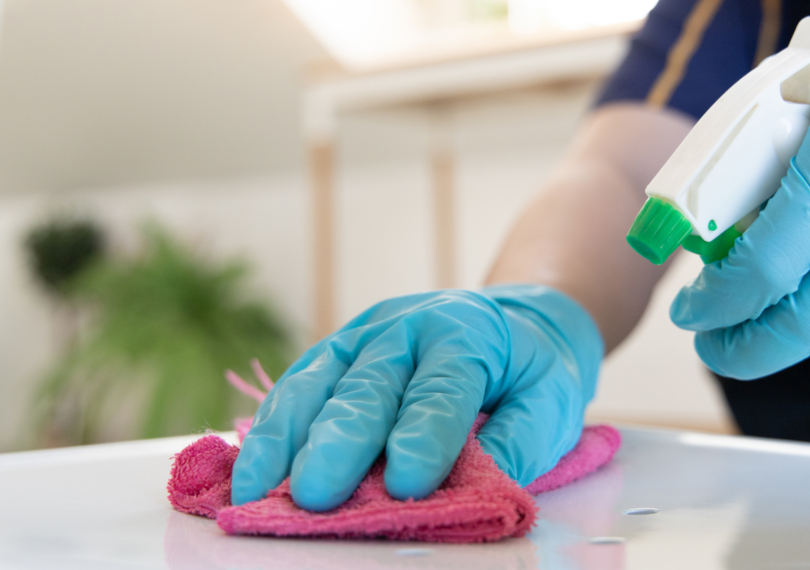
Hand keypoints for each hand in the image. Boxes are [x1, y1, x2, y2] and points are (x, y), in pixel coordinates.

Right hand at [230, 284, 602, 510]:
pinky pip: (296, 387)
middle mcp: (405, 328)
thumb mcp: (550, 401)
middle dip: (341, 442)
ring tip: (259, 488)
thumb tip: (484, 487)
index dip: (426, 436)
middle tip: (318, 494)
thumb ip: (520, 441)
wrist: (510, 323)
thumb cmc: (529, 371)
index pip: (443, 388)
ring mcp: (362, 337)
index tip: (409, 484)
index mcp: (466, 334)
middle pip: (369, 386)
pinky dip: (271, 428)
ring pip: (317, 382)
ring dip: (286, 437)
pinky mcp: (334, 354)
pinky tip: (252, 468)